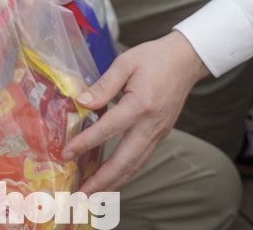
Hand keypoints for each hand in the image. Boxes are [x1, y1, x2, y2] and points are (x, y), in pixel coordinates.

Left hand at [62, 32, 207, 191]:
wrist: (185, 60)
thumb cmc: (154, 58)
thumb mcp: (125, 62)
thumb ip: (103, 85)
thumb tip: (81, 102)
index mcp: (140, 104)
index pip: (109, 129)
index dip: (86, 143)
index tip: (67, 153)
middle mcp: (151, 124)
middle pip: (125, 159)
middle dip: (103, 179)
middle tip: (83, 192)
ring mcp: (158, 132)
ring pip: (135, 164)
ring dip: (114, 182)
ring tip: (94, 194)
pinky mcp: (160, 134)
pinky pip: (141, 158)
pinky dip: (126, 172)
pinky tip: (113, 178)